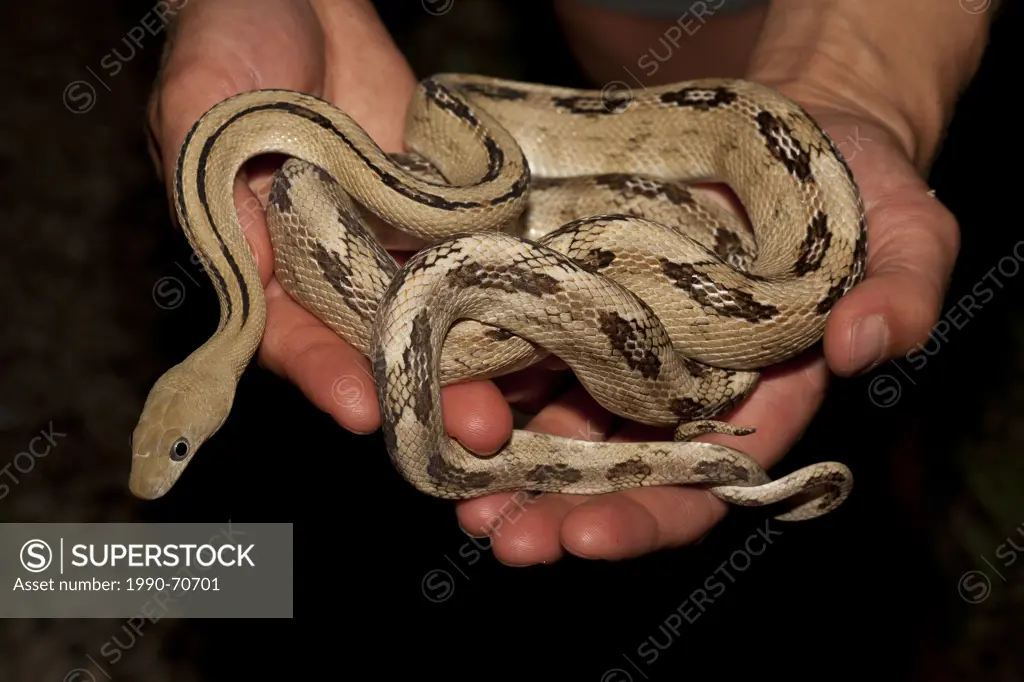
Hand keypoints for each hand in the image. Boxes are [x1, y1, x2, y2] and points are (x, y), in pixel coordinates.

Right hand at [146, 0, 515, 457]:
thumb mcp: (202, 109)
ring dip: (476, 361)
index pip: (289, 335)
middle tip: (472, 431)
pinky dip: (504, 294)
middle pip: (378, 344)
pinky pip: (474, 259)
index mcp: (264, 263)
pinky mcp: (443, 213)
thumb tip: (247, 264)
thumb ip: (214, 187)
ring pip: (436, 316)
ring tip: (515, 402)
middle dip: (423, 390)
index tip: (361, 409)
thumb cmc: (232, 43)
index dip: (323, 374)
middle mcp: (333, 268)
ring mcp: (394, 243)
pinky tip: (542, 328)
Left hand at [454, 74, 958, 567]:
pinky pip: (517, 339)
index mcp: (748, 406)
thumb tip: (866, 345)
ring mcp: (612, 346)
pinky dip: (479, 367)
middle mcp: (668, 392)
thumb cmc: (856, 194)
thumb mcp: (905, 234)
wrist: (788, 137)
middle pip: (602, 472)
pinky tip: (436, 384)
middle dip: (547, 508)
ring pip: (544, 415)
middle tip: (497, 533)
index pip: (694, 487)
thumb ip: (904, 293)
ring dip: (494, 455)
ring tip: (447, 480)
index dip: (643, 519)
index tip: (589, 534)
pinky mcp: (569, 295)